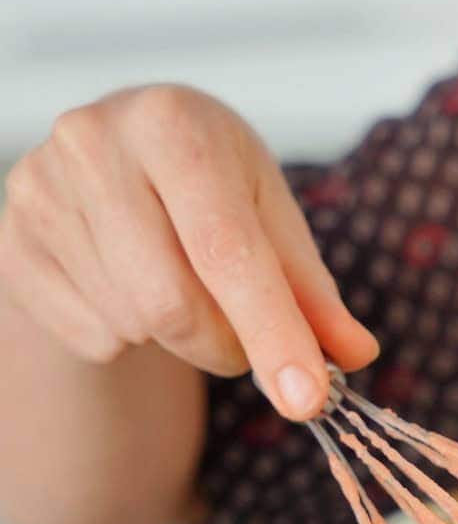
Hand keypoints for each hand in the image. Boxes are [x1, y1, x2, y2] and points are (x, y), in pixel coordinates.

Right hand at [0, 85, 377, 417]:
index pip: (228, 251)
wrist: (114, 167)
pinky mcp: (13, 242)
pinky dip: (129, 338)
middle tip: (241, 335)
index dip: (273, 333)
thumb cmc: (208, 195)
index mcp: (174, 123)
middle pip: (172, 304)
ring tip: (180, 291)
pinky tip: (130, 292)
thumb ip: (314, 295)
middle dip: (224, 345)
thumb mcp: (271, 224)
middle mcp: (94, 143)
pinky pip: (91, 337)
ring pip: (133, 325)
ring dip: (178, 339)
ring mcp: (39, 190)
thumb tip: (356, 356)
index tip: (308, 399)